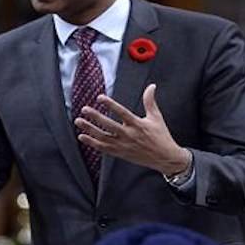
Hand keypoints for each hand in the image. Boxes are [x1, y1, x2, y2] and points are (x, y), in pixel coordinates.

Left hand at [74, 84, 189, 174]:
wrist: (165, 158)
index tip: (100, 97)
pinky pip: (103, 148)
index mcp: (138, 125)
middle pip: (109, 125)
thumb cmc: (161, 136)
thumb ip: (150, 101)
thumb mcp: (156, 117)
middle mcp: (129, 135)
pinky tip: (82, 137)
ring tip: (78, 121)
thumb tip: (152, 86)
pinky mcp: (120, 153)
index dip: (110, 105)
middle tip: (84, 109)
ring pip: (103, 137)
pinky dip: (92, 143)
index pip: (122, 113)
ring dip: (89, 129)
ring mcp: (123, 145)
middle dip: (95, 117)